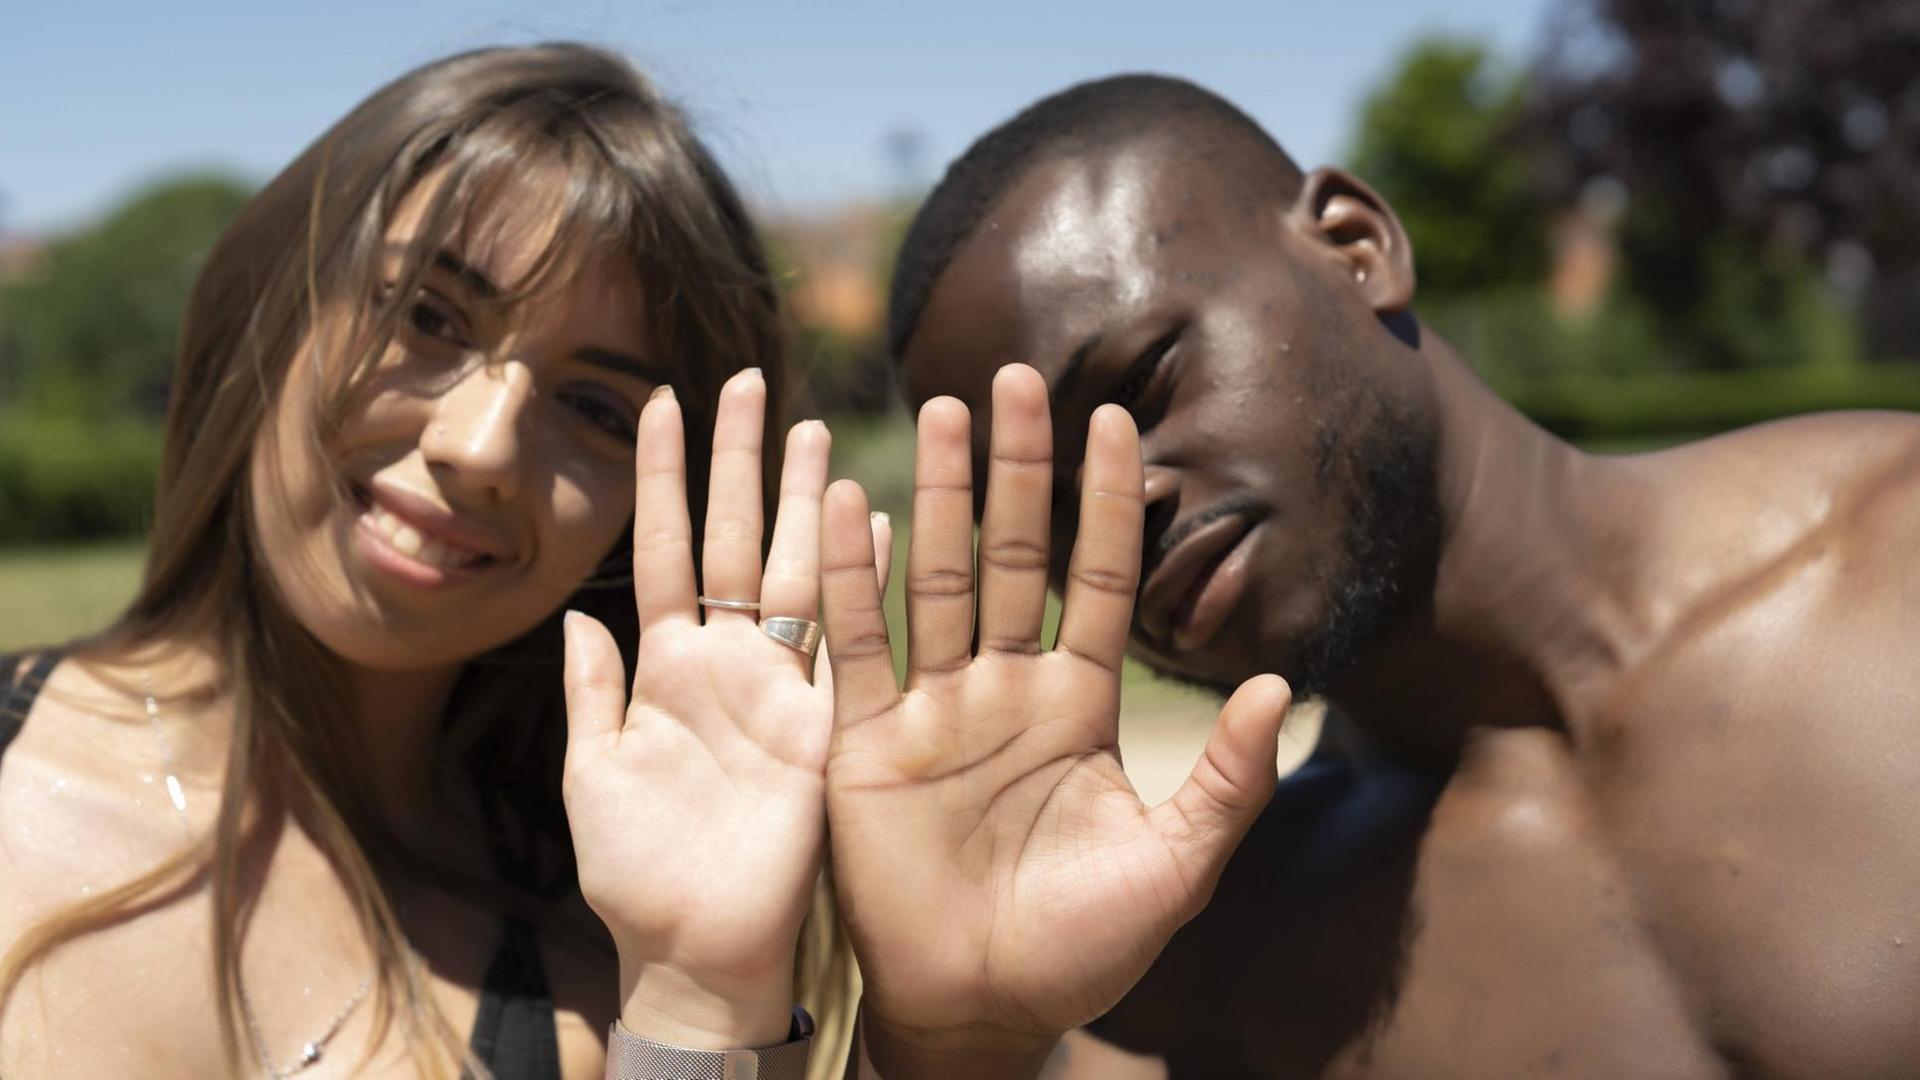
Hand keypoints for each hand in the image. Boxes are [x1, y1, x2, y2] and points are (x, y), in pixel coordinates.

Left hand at [561, 370, 888, 1048]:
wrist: (697, 948)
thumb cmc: (635, 871)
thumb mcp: (593, 776)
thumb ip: (590, 695)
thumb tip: (574, 617)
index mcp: (664, 668)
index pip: (664, 549)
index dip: (661, 477)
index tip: (656, 400)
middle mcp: (725, 662)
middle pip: (735, 540)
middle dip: (740, 462)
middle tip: (749, 381)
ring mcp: (779, 688)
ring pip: (794, 572)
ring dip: (805, 501)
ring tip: (815, 429)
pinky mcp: (821, 726)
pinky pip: (845, 641)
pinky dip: (863, 581)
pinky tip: (876, 524)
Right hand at [820, 364, 1291, 1075]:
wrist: (980, 1011)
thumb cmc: (1083, 947)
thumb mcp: (1176, 866)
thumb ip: (1228, 778)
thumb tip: (1285, 683)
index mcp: (1077, 706)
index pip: (1097, 580)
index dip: (1108, 503)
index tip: (1119, 420)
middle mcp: (1004, 690)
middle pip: (1011, 556)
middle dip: (1016, 469)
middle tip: (1014, 377)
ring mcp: (932, 711)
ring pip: (934, 580)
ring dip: (933, 497)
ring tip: (938, 413)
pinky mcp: (866, 744)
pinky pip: (858, 649)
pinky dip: (852, 583)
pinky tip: (848, 509)